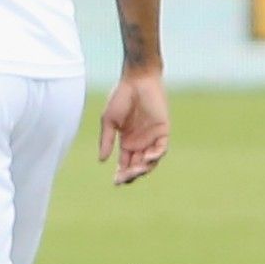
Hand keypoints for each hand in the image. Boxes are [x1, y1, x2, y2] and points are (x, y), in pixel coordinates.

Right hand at [99, 68, 169, 184]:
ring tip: (134, 171)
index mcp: (127, 142)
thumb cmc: (120, 98)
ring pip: (150, 161)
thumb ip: (107, 140)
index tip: (115, 182)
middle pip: (138, 166)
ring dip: (143, 168)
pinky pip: (161, 148)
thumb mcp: (109, 121)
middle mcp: (141, 143)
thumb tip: (102, 160)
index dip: (121, 174)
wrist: (136, 81)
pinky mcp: (163, 131)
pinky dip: (155, 155)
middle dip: (131, 174)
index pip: (125, 163)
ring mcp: (152, 138)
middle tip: (123, 178)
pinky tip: (146, 158)